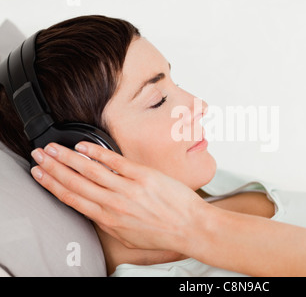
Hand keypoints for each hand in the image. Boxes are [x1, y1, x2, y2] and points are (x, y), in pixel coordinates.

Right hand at [30, 142, 207, 252]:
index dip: (52, 185)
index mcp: (108, 218)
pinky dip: (96, 152)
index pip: (72, 198)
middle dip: (52, 167)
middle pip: (74, 182)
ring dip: (67, 157)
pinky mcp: (142, 176)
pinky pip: (114, 161)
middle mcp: (113, 203)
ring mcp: (127, 188)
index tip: (40, 174)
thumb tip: (95, 209)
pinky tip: (83, 146)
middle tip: (39, 156)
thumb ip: (109, 222)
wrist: (189, 226)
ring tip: (53, 148)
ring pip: (89, 170)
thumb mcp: (128, 236)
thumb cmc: (162, 232)